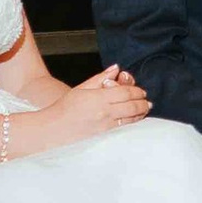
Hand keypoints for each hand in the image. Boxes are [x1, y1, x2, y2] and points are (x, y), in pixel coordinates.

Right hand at [34, 64, 150, 149]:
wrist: (54, 128)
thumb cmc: (65, 107)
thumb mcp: (82, 88)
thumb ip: (100, 78)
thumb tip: (115, 68)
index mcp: (98, 98)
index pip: (124, 92)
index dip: (136, 91)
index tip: (141, 91)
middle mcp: (104, 112)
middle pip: (131, 105)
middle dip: (142, 102)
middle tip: (147, 100)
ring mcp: (105, 125)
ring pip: (130, 118)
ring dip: (141, 113)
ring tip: (145, 108)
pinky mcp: (104, 135)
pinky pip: (124, 128)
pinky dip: (133, 122)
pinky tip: (136, 119)